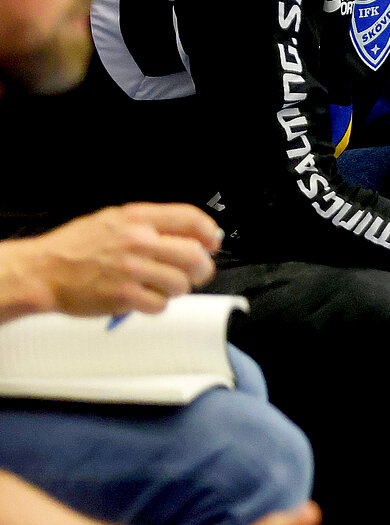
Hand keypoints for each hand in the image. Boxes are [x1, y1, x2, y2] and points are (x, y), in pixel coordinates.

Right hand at [0, 204, 221, 317]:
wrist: (41, 271)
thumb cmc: (75, 248)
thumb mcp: (113, 221)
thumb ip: (150, 225)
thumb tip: (192, 234)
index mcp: (136, 218)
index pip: (190, 219)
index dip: (209, 233)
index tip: (213, 243)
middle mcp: (137, 241)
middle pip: (194, 255)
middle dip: (202, 268)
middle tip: (196, 274)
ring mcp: (131, 269)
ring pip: (180, 283)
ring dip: (175, 289)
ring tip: (158, 287)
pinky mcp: (123, 295)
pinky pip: (160, 304)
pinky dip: (156, 305)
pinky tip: (143, 298)